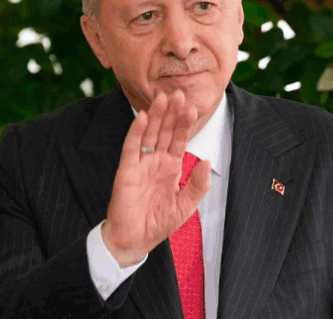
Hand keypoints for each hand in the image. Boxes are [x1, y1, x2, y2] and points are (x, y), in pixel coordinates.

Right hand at [101, 90, 210, 266]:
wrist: (135, 239)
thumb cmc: (158, 224)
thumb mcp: (185, 206)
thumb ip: (197, 185)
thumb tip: (206, 160)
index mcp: (170, 167)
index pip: (179, 139)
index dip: (186, 123)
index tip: (193, 106)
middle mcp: (156, 161)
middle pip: (165, 131)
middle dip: (172, 112)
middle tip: (180, 92)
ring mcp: (141, 163)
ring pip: (149, 133)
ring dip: (156, 115)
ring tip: (163, 97)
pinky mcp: (127, 169)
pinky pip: (132, 146)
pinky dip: (137, 131)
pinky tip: (144, 116)